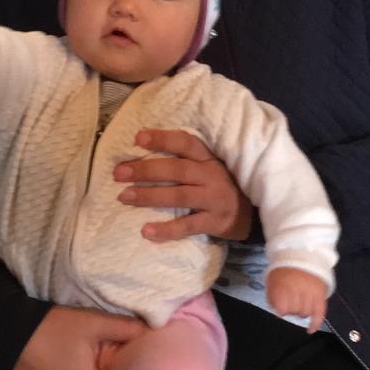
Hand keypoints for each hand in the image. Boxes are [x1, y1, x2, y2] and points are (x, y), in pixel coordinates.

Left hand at [116, 128, 254, 242]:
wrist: (251, 214)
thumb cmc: (219, 185)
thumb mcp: (209, 166)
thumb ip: (185, 159)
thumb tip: (142, 152)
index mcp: (208, 158)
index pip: (185, 143)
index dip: (162, 139)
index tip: (137, 138)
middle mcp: (211, 176)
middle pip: (177, 170)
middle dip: (146, 170)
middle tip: (119, 173)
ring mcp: (213, 200)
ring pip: (179, 196)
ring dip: (149, 196)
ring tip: (124, 196)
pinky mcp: (214, 222)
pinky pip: (188, 226)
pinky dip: (167, 230)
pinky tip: (146, 231)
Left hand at [266, 267, 328, 330]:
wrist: (302, 253)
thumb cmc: (285, 269)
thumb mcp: (272, 280)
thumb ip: (273, 297)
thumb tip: (277, 313)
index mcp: (281, 286)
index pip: (281, 309)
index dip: (281, 307)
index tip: (281, 302)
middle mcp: (296, 290)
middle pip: (294, 311)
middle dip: (292, 308)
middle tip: (292, 297)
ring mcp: (310, 292)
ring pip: (305, 313)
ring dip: (302, 310)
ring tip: (301, 300)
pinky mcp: (321, 294)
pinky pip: (319, 313)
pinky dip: (315, 323)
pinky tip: (311, 329)